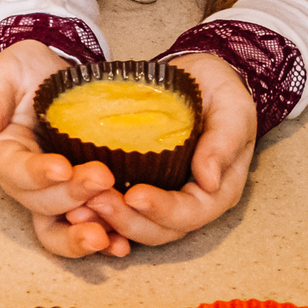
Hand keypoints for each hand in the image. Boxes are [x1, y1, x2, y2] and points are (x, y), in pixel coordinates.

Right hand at [0, 41, 123, 258]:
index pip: (14, 170)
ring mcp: (50, 193)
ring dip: (83, 232)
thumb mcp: (8, 73)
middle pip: (40, 202)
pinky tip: (121, 245)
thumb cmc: (30, 72)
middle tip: (103, 177)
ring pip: (58, 226)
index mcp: (0, 151)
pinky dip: (104, 240)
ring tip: (112, 232)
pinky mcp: (78, 198)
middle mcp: (22, 180)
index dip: (37, 173)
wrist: (61, 77)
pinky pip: (84, 229)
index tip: (62, 167)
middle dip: (72, 195)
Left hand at [79, 51, 261, 247]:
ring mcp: (164, 196)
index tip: (135, 195)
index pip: (190, 212)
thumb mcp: (232, 109)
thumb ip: (223, 142)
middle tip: (96, 201)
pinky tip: (75, 201)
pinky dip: (99, 211)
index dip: (162, 210)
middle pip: (160, 230)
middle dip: (127, 220)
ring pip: (136, 224)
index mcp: (217, 191)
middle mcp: (190, 201)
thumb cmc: (221, 92)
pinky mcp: (140, 184)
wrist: (199, 78)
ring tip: (80, 206)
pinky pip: (120, 207)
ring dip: (108, 221)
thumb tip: (210, 181)